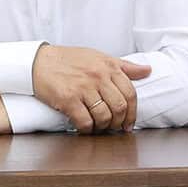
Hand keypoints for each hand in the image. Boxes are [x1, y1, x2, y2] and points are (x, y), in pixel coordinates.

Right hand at [31, 44, 151, 132]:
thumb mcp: (99, 57)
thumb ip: (124, 66)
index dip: (133, 112)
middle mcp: (98, 76)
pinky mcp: (68, 99)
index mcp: (108, 66)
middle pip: (119, 107)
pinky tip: (84, 127)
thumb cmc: (69, 60)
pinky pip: (85, 122)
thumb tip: (148, 71)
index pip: (130, 93)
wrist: (39, 61)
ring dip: (103, 127)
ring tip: (98, 127)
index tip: (128, 123)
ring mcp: (83, 88)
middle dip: (119, 122)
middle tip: (113, 127)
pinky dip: (87, 129)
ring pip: (104, 116)